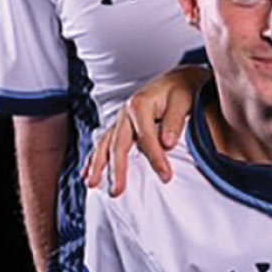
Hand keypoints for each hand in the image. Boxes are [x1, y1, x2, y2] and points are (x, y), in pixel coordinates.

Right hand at [89, 67, 208, 193]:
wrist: (178, 80)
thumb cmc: (182, 90)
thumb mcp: (183, 100)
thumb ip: (175, 121)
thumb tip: (168, 143)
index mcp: (139, 105)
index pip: (146, 138)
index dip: (156, 159)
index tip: (166, 177)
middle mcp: (125, 112)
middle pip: (118, 144)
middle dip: (117, 169)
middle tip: (117, 191)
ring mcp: (121, 120)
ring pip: (106, 144)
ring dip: (98, 165)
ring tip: (92, 184)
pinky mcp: (121, 126)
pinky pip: (105, 143)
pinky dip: (96, 158)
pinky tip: (89, 174)